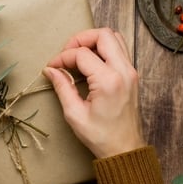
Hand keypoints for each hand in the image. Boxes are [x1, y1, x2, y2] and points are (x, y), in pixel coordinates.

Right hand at [42, 28, 144, 157]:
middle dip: (80, 39)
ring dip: (93, 40)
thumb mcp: (74, 114)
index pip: (82, 54)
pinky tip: (90, 61)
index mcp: (109, 81)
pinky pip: (120, 48)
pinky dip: (103, 47)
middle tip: (66, 53)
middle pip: (103, 35)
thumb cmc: (100, 136)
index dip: (63, 57)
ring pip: (114, 37)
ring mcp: (131, 71)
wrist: (124, 149)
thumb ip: (62, 87)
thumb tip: (51, 70)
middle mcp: (124, 71)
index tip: (52, 67)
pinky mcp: (132, 75)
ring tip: (77, 55)